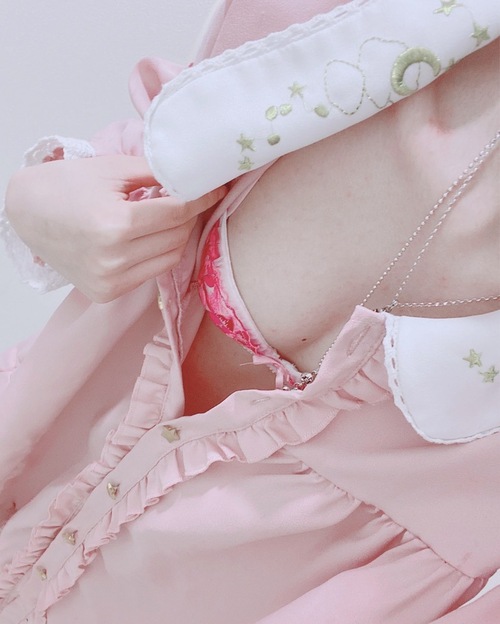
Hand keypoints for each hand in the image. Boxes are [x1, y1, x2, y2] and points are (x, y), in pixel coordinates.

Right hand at [5, 155, 226, 301]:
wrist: (25, 213)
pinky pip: (151, 273)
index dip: (201, 198)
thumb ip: (156, 174)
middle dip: (189, 215)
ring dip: (177, 236)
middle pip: (177, 236)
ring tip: (170, 217)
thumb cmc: (66, 185)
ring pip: (170, 258)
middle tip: (190, 198)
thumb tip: (193, 178)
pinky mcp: (107, 293)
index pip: (177, 212)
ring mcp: (110, 281)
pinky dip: (159, 254)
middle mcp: (115, 259)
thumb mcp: (112, 169)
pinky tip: (152, 236)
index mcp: (117, 225)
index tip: (216, 189)